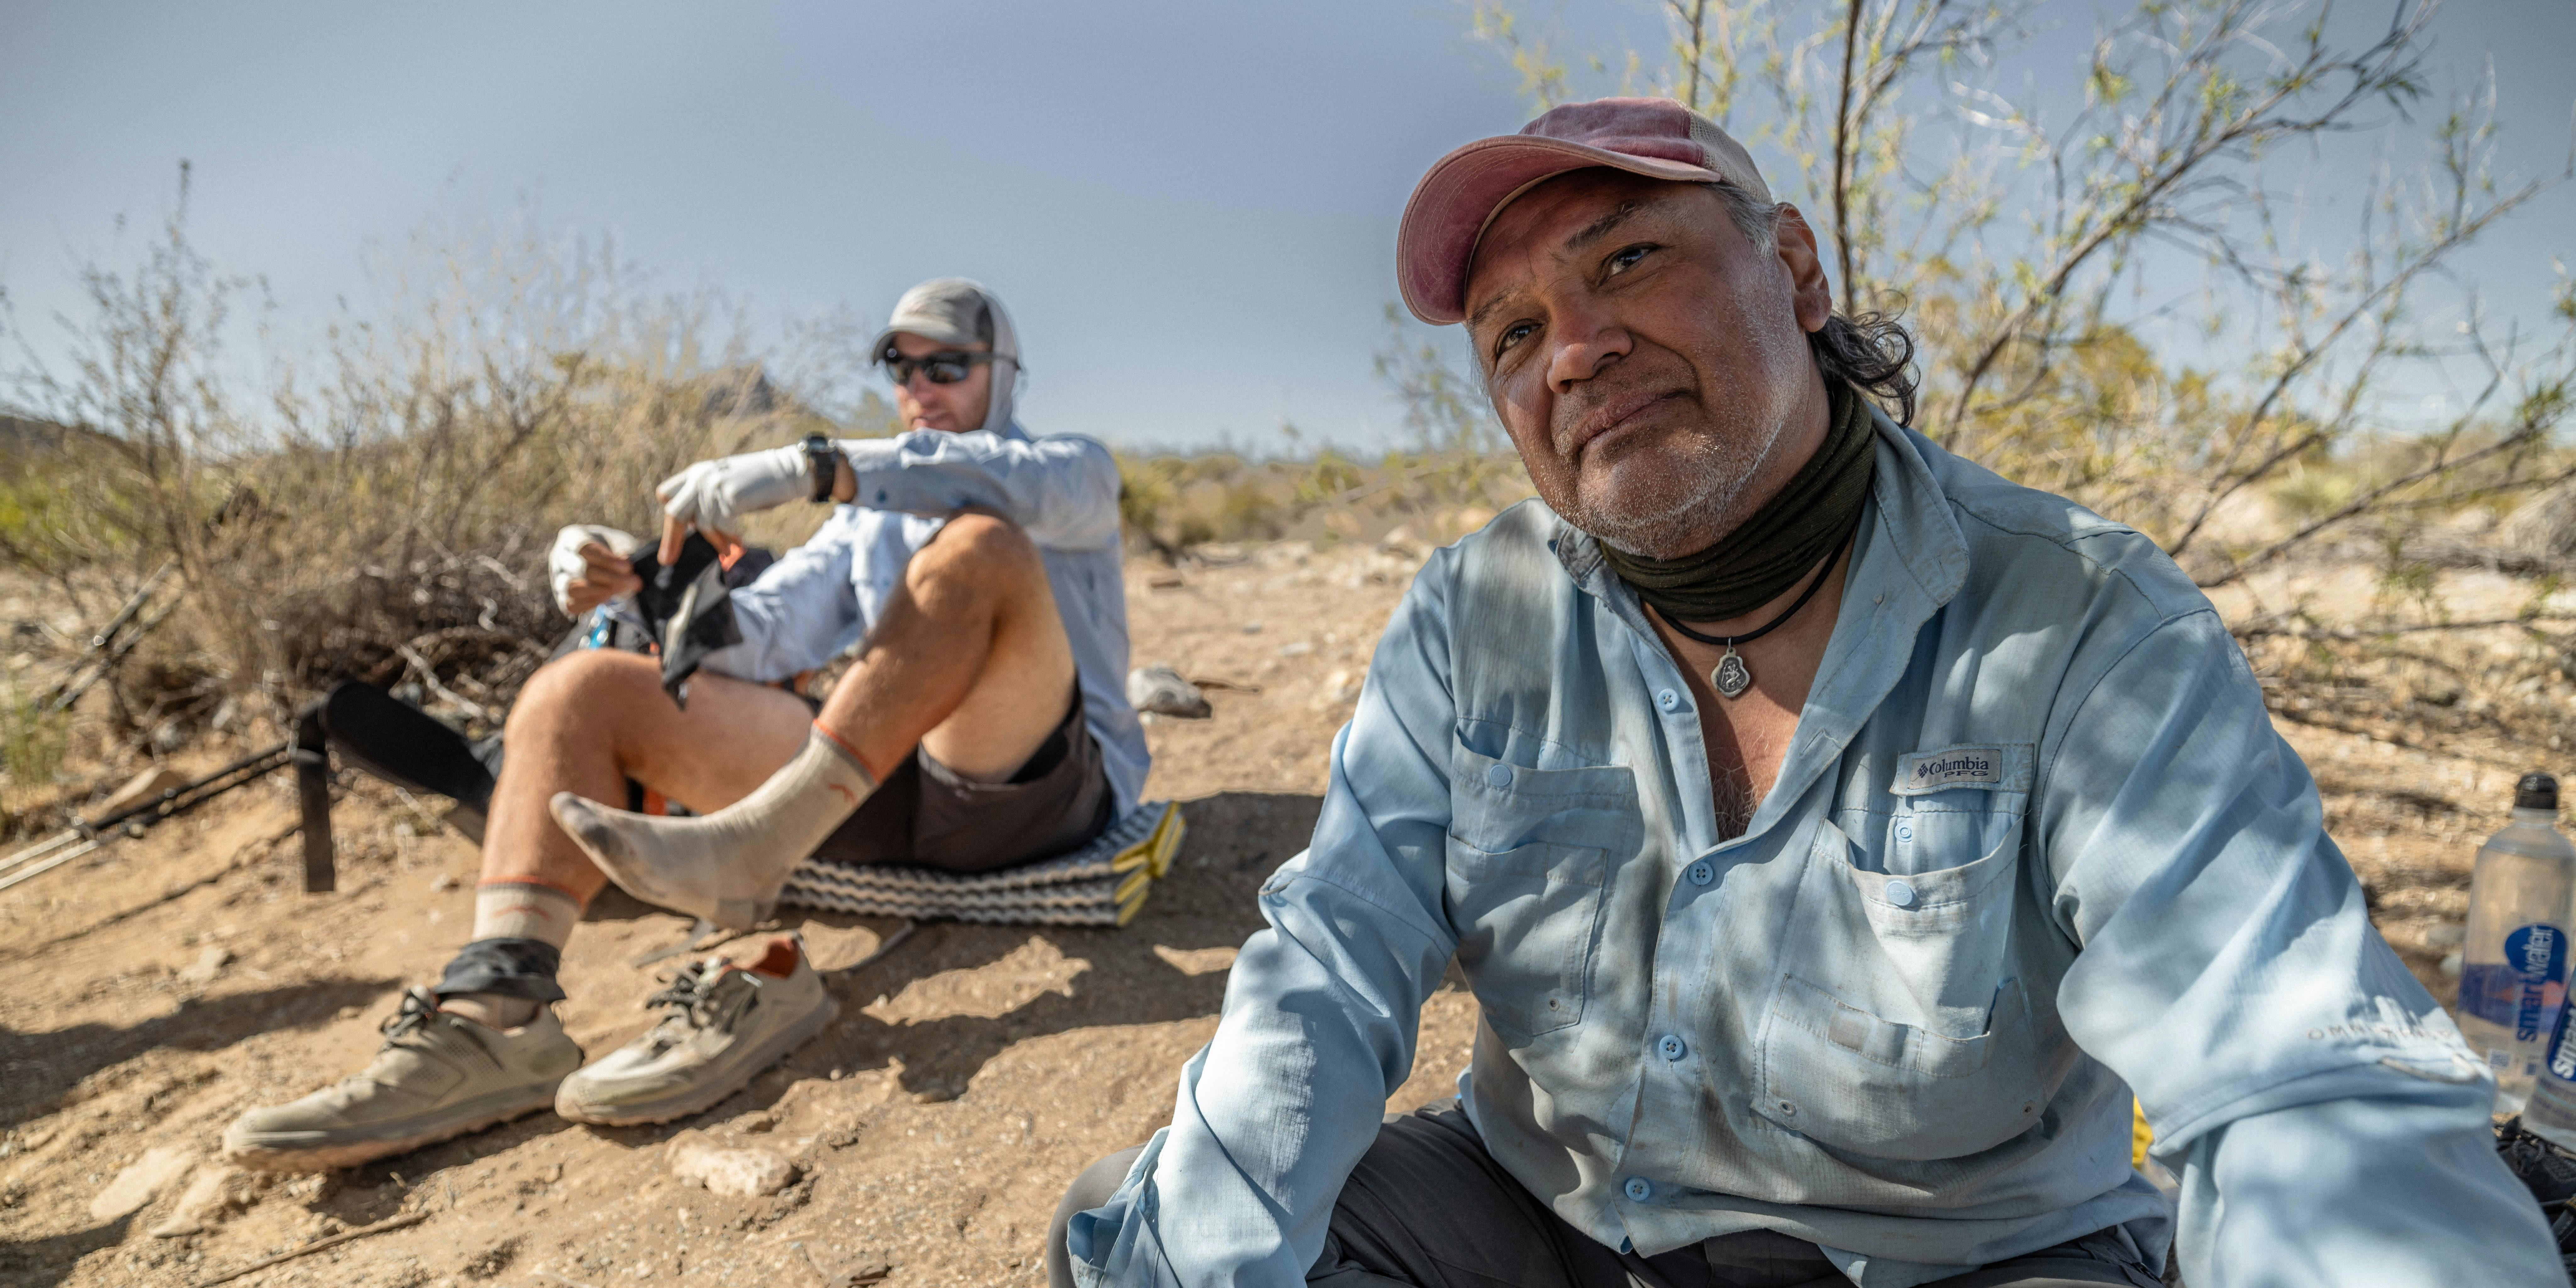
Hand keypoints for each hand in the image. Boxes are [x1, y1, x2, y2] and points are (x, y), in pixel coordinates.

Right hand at [548, 524, 643, 614]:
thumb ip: (623, 550)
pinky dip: (589, 604)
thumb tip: (627, 561)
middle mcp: (561, 557)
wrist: (600, 559)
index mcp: (573, 537)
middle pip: (581, 570)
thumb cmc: (609, 546)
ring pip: (572, 588)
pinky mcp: (561, 596)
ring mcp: (558, 578)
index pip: (586, 549)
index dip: (607, 560)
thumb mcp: (619, 541)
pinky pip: (571, 605)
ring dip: (598, 592)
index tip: (629, 567)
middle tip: (634, 582)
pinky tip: (607, 599)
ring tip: (618, 592)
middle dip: (611, 578)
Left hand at [654, 445, 811, 564]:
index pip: (666, 493)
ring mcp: (716, 485)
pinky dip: (728, 539)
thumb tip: (693, 527)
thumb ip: (706, 499)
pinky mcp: (731, 496)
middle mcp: (701, 477)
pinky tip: (739, 544)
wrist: (787, 470)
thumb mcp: (725, 484)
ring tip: (726, 550)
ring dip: (713, 541)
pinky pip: (721, 526)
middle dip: (671, 539)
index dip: (670, 514)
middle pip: (674, 512)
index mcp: (697, 473)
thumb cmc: (759, 483)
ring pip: (700, 524)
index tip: (675, 533)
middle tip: (668, 560)